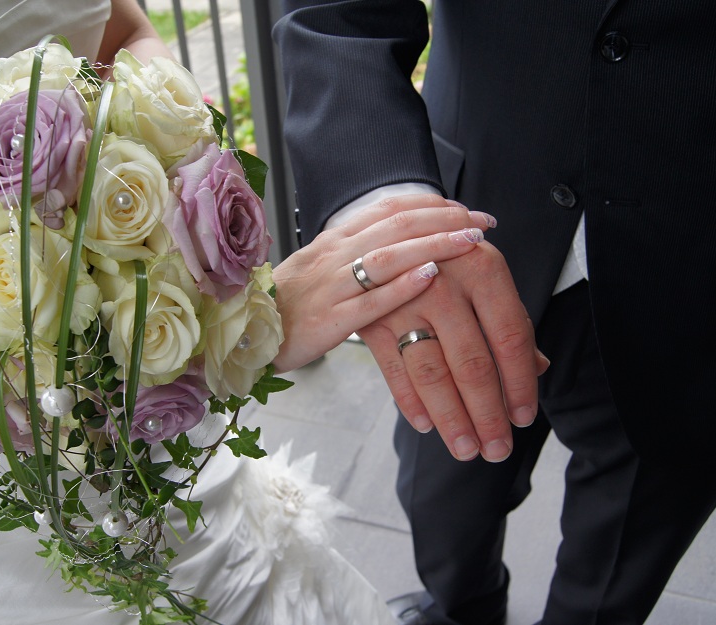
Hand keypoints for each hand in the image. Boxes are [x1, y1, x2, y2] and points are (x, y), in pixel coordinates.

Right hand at [272, 194, 495, 371]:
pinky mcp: (327, 321)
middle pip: (395, 226)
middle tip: (483, 222)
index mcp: (333, 240)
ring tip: (470, 242)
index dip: (432, 205)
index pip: (388, 209)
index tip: (466, 209)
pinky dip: (402, 287)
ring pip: (387, 257)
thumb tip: (398, 244)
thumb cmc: (287, 304)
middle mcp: (333, 255)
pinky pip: (369, 301)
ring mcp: (330, 286)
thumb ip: (354, 254)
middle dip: (445, 220)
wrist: (241, 331)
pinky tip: (431, 278)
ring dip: (434, 245)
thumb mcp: (319, 269)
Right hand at [358, 236, 548, 462]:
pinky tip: (426, 425)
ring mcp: (402, 301)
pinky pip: (394, 369)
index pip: (510, 336)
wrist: (384, 230)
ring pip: (432, 372)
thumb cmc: (448, 258)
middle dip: (487, 414)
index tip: (524, 418)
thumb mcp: (483, 276)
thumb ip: (510, 322)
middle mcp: (443, 281)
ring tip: (466, 449)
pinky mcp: (371, 318)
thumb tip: (539, 368)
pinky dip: (410, 401)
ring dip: (451, 418)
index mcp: (482, 266)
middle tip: (497, 450)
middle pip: (472, 363)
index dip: (520, 383)